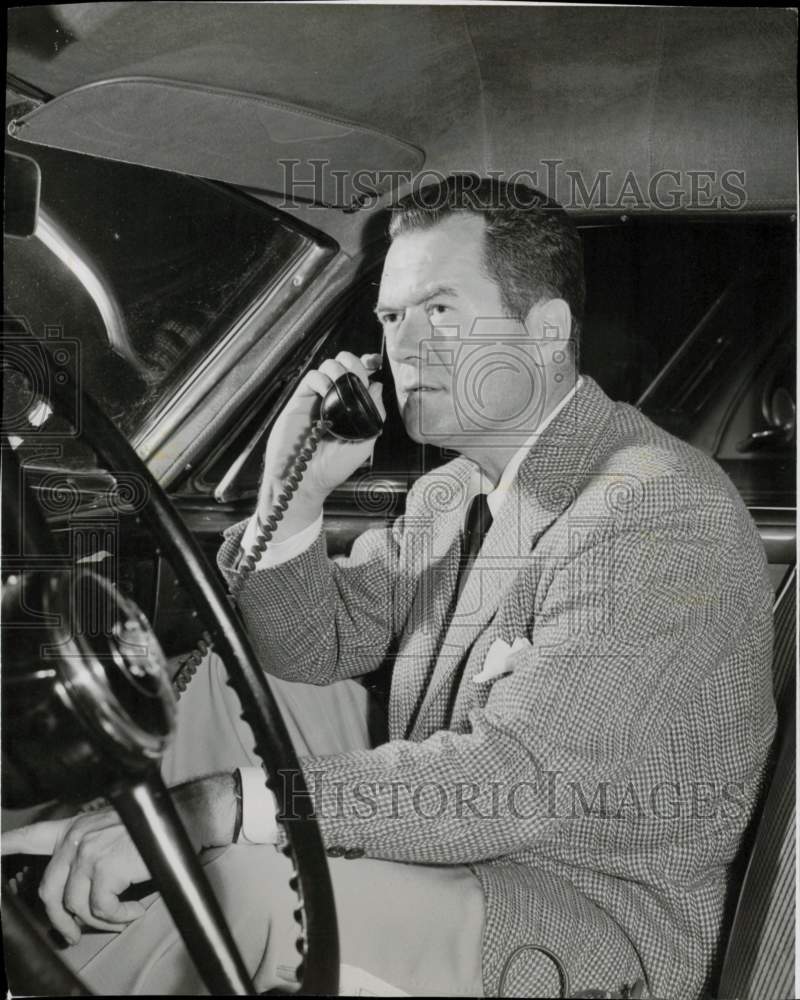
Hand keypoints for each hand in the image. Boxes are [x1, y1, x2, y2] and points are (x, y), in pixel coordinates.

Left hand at [0, 774, 236, 944]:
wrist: (187, 818)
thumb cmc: (157, 829)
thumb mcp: (114, 834)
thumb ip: (89, 853)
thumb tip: (77, 897)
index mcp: (77, 828)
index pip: (32, 836)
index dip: (7, 844)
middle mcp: (77, 836)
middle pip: (49, 891)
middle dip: (62, 921)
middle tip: (76, 932)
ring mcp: (88, 851)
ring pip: (77, 906)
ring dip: (102, 919)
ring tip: (124, 913)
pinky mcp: (104, 866)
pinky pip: (102, 909)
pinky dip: (120, 916)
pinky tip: (136, 907)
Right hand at [259, 351, 384, 534]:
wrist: (305, 480)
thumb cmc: (332, 468)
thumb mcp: (364, 444)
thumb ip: (374, 415)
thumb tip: (377, 386)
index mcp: (352, 409)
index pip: (360, 378)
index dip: (366, 366)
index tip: (373, 363)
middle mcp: (335, 401)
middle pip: (345, 366)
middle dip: (353, 363)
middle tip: (356, 376)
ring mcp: (317, 400)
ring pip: (328, 367)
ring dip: (338, 369)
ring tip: (340, 386)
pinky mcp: (299, 401)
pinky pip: (311, 378)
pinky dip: (321, 379)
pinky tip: (326, 392)